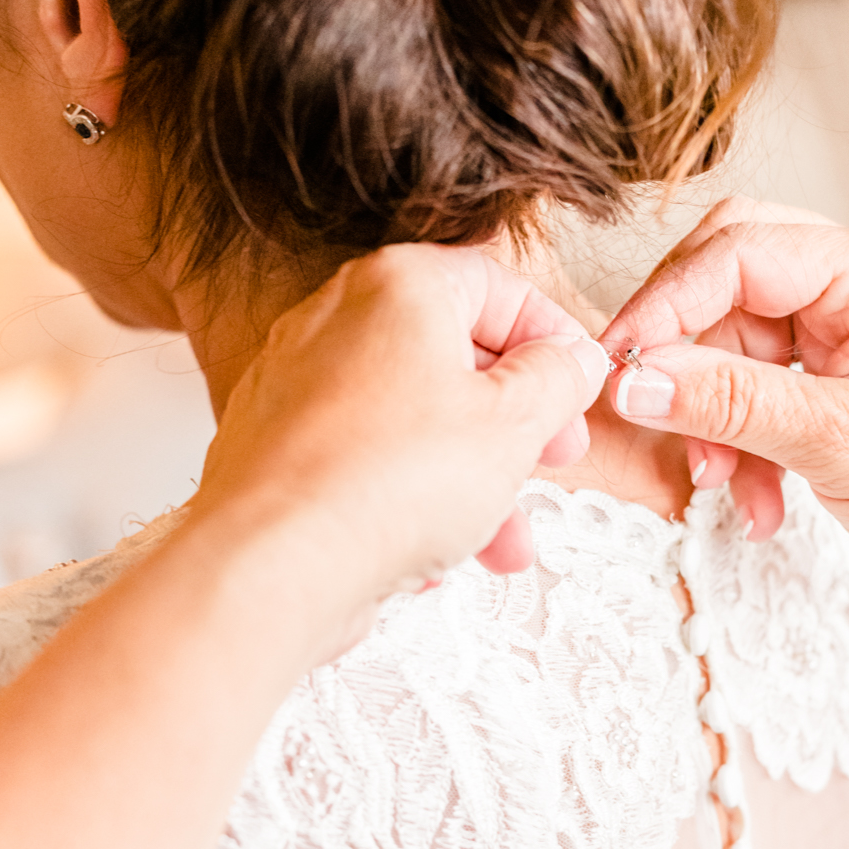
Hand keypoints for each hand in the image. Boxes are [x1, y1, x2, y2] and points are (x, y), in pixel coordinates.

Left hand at [193, 246, 612, 659]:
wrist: (273, 562)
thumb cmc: (384, 481)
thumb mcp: (515, 422)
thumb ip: (556, 379)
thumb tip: (568, 361)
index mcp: (394, 286)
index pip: (496, 286)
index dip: (551, 338)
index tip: (576, 382)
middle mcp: (331, 322)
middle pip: (450, 360)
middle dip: (513, 424)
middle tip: (549, 459)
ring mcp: (292, 386)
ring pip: (406, 424)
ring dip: (468, 482)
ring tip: (501, 541)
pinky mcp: (271, 451)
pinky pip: (357, 465)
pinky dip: (400, 501)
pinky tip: (427, 555)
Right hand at [596, 201, 848, 606]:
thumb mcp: (844, 447)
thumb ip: (732, 403)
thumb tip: (631, 379)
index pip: (740, 253)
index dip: (664, 307)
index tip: (613, 370)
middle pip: (726, 282)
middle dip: (684, 355)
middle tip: (645, 411)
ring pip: (731, 341)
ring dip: (712, 416)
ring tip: (725, 485)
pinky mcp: (841, 370)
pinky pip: (754, 383)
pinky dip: (740, 439)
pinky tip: (758, 498)